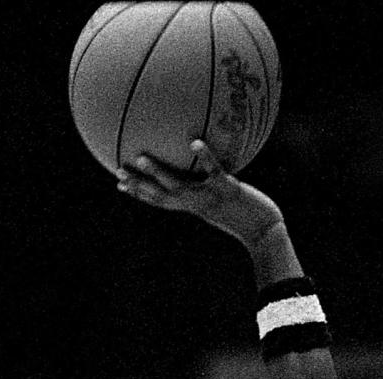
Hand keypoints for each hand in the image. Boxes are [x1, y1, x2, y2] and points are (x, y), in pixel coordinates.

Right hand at [117, 140, 282, 249]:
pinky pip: (213, 170)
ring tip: (141, 158)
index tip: (119, 184)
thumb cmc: (247, 215)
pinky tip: (195, 142)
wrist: (265, 231)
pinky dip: (205, 157)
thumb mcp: (225, 200)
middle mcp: (196, 204)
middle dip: (137, 185)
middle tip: (117, 172)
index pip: (159, 201)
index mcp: (192, 206)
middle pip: (159, 195)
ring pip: (178, 185)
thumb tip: (205, 166)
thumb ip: (211, 185)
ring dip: (158, 173)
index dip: (138, 193)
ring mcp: (209, 196)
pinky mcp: (227, 189)